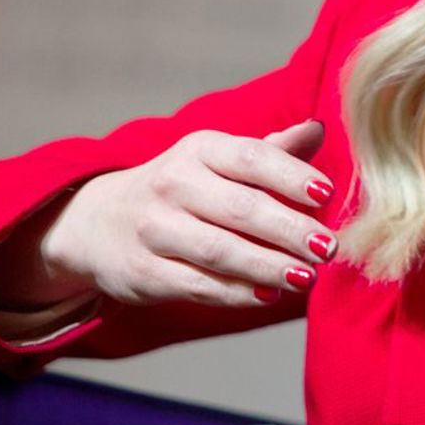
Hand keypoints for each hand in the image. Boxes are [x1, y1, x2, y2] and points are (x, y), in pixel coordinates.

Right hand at [17, 119, 338, 310]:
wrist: (97, 224)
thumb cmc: (180, 189)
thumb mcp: (217, 161)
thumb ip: (269, 152)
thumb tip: (318, 131)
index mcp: (199, 149)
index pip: (251, 157)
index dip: (290, 175)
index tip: (326, 193)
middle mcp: (173, 183)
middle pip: (241, 208)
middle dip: (289, 229)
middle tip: (327, 248)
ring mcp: (155, 229)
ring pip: (220, 251)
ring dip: (268, 266)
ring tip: (306, 276)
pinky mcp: (144, 272)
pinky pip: (198, 285)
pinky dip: (236, 293)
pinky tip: (267, 294)